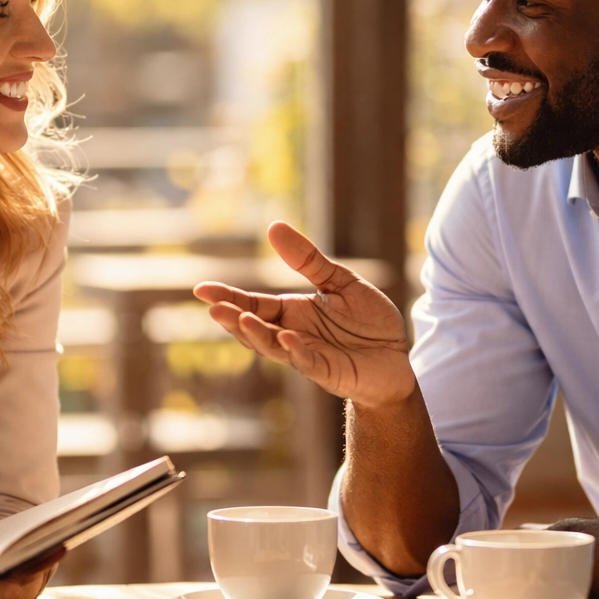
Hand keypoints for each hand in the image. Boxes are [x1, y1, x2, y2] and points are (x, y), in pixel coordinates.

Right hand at [193, 221, 413, 407]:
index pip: (253, 303)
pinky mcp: (328, 372)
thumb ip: (309, 260)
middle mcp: (292, 335)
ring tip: (241, 319)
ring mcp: (308, 355)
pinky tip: (286, 339)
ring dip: (256, 335)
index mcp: (292, 312)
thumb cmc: (368, 322)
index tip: (201, 289)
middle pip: (255, 327)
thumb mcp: (340, 282)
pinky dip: (296, 352)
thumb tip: (273, 226)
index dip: (228, 297)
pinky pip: (308, 362)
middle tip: (213, 307)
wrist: (398, 358)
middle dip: (233, 318)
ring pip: (273, 347)